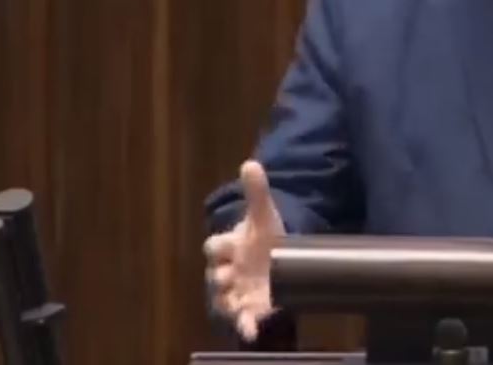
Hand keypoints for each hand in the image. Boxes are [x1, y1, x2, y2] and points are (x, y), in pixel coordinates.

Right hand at [203, 160, 284, 340]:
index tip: (228, 246)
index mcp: (229, 246)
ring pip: (224, 299)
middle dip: (221, 276)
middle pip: (216, 275)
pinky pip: (242, 318)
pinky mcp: (249, 307)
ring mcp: (237, 290)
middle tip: (229, 276)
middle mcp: (228, 269)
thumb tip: (251, 163)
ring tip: (240, 308)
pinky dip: (245, 324)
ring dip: (230, 303)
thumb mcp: (264, 214)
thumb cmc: (264, 235)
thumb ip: (257, 191)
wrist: (278, 255)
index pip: (214, 246)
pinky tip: (252, 330)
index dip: (219, 247)